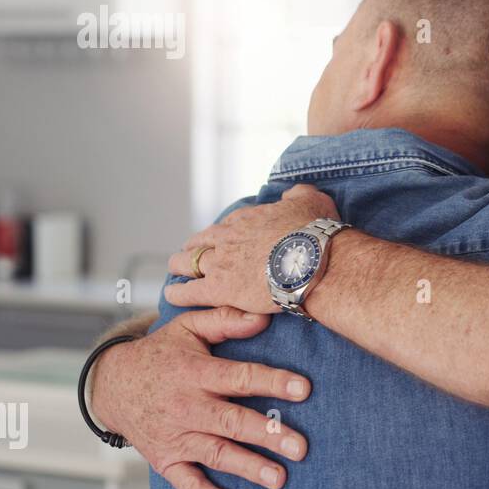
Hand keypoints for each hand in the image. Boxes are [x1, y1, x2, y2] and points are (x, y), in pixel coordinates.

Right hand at [91, 306, 311, 488]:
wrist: (111, 385)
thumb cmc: (159, 354)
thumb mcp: (187, 327)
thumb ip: (225, 320)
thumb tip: (262, 316)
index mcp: (196, 373)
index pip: (240, 378)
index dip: (273, 382)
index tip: (304, 389)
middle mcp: (187, 407)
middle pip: (232, 422)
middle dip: (268, 435)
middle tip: (300, 447)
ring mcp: (176, 436)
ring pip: (216, 454)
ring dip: (247, 467)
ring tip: (279, 478)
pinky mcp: (166, 459)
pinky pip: (188, 483)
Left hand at [166, 184, 339, 313]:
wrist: (314, 261)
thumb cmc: (316, 233)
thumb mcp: (312, 200)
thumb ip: (299, 194)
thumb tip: (292, 194)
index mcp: (247, 219)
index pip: (225, 226)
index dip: (222, 235)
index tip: (222, 241)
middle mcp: (228, 238)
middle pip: (199, 242)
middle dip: (194, 248)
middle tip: (193, 256)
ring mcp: (221, 263)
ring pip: (186, 263)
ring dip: (181, 266)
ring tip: (178, 272)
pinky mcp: (219, 289)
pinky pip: (187, 291)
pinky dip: (177, 292)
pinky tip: (172, 294)